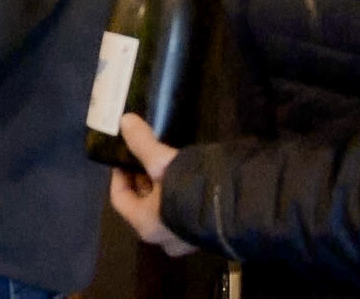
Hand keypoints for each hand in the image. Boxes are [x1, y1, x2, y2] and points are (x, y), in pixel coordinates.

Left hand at [108, 115, 197, 257]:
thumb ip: (143, 143)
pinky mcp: (203, 235)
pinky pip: (181, 214)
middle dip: (142, 180)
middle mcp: (161, 238)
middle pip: (141, 205)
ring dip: (161, 188)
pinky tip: (186, 178)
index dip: (119, 175)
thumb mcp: (164, 162)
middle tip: (146, 157)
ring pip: (161, 210)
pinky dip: (176, 197)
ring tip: (167, 165)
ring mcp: (184, 239)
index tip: (125, 156)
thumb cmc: (191, 187)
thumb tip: (124, 120)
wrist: (240, 207)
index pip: (119, 198)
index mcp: (145, 225)